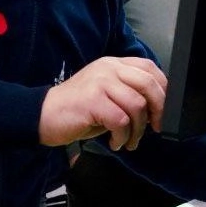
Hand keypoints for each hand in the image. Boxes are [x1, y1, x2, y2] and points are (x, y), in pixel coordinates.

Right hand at [39, 56, 166, 150]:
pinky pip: (121, 120)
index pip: (149, 68)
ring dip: (138, 130)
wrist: (42, 115)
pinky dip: (123, 136)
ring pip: (137, 105)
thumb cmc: (77, 110)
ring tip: (129, 141)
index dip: (163, 90)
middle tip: (154, 127)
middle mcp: (108, 69)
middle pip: (148, 84)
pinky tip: (115, 142)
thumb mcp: (107, 95)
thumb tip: (158, 109)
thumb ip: (129, 94)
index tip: (163, 110)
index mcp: (114, 64)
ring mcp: (100, 83)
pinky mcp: (92, 100)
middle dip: (158, 110)